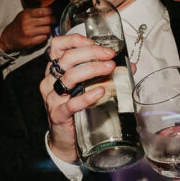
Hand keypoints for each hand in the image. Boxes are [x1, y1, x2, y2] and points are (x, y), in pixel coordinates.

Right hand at [0, 8, 54, 52]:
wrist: (8, 37)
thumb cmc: (18, 25)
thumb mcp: (23, 14)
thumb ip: (34, 12)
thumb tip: (48, 11)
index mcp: (26, 14)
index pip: (43, 11)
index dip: (50, 12)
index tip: (52, 14)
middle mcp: (27, 22)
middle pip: (48, 20)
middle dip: (52, 20)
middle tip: (52, 21)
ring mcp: (29, 32)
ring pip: (48, 29)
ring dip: (48, 29)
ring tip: (46, 29)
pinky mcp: (30, 41)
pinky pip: (44, 38)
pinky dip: (44, 36)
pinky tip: (41, 35)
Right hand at [40, 34, 117, 162]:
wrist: (66, 140)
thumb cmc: (75, 109)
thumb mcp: (85, 87)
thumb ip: (103, 75)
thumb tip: (129, 67)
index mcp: (54, 70)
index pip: (58, 45)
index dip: (75, 40)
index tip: (95, 42)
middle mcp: (50, 81)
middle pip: (66, 58)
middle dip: (91, 52)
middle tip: (109, 55)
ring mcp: (52, 98)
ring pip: (69, 76)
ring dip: (92, 70)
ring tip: (110, 68)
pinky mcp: (58, 114)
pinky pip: (71, 103)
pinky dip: (87, 96)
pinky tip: (100, 92)